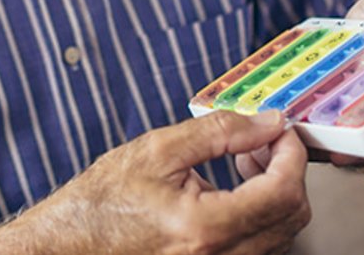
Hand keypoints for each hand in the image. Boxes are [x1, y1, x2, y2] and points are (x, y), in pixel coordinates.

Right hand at [0, 110, 310, 254]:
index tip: (280, 131)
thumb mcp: (158, 150)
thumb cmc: (102, 202)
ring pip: (281, 234)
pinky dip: (259, 212)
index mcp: (206, 227)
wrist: (71, 244)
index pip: (283, 191)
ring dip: (275, 192)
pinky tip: (232, 189)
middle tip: (262, 142)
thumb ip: (220, 132)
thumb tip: (266, 122)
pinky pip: (260, 245)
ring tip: (243, 162)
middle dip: (287, 171)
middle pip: (292, 217)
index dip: (292, 154)